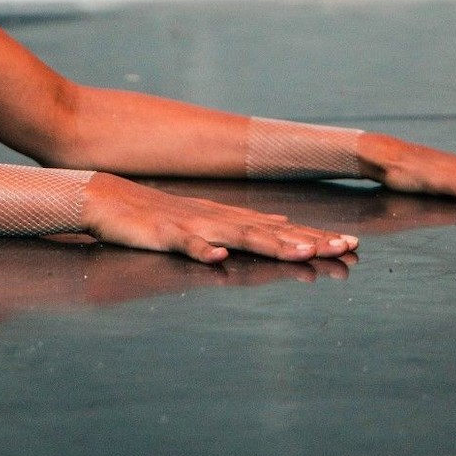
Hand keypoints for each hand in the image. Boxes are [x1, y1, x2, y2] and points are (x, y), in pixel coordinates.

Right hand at [85, 175, 358, 262]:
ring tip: (300, 252)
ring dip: (269, 243)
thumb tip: (283, 228)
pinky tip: (218, 258)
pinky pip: (184, 243)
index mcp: (227, 218)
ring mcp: (190, 224)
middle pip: (269, 232)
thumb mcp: (204, 220)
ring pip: (236, 235)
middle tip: (345, 247)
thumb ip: (241, 225)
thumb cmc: (154, 213)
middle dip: (308, 240)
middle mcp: (216, 219)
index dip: (315, 236)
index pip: (279, 229)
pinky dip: (202, 249)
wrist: (104, 196)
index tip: (351, 245)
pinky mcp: (162, 233)